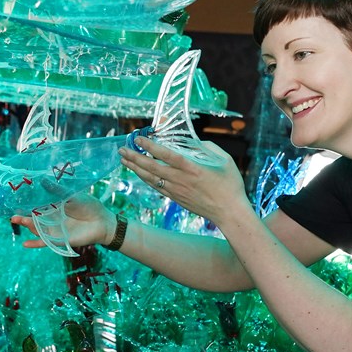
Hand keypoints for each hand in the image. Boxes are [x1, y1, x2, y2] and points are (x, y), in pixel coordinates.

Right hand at [10, 195, 115, 248]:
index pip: (36, 207)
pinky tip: (25, 244)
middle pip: (34, 219)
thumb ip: (57, 190)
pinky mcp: (60, 240)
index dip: (26, 205)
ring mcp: (55, 230)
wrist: (102, 221)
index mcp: (54, 208)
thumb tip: (42, 180)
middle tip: (12, 214)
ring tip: (17, 220)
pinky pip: (45, 243)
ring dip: (27, 226)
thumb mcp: (71, 196)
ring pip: (37, 229)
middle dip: (22, 217)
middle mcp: (52, 220)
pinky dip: (35, 244)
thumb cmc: (89, 206)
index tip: (14, 201)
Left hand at [119, 136, 245, 224]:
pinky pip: (156, 187)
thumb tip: (194, 142)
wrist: (229, 212)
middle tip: (121, 149)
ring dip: (135, 168)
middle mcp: (180, 179)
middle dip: (134, 158)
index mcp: (192, 168)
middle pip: (152, 167)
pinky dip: (145, 179)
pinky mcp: (175, 198)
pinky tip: (138, 173)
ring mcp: (176, 190)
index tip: (138, 139)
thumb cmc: (230, 185)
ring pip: (150, 178)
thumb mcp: (224, 160)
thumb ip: (208, 148)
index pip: (166, 155)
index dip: (150, 147)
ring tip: (124, 160)